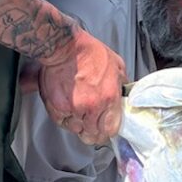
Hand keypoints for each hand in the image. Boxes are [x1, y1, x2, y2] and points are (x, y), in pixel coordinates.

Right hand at [37, 25, 124, 143]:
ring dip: (78, 124)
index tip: (105, 129)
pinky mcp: (57, 108)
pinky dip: (64, 117)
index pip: (111, 130)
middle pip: (93, 134)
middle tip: (90, 124)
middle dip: (92, 131)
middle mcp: (92, 107)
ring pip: (77, 130)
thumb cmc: (89, 53)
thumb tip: (124, 95)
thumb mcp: (116, 65)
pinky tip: (66, 106)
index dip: (107, 131)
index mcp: (109, 98)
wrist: (64, 47)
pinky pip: (62, 122)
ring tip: (77, 110)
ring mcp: (74, 109)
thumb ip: (121, 84)